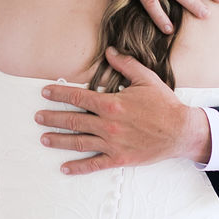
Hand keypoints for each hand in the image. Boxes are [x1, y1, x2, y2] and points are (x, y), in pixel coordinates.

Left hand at [35, 49, 212, 175]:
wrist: (181, 131)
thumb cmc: (164, 105)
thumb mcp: (146, 79)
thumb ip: (125, 65)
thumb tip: (109, 51)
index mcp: (112, 104)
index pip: (78, 97)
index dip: (59, 94)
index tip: (45, 93)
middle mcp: (108, 124)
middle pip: (73, 120)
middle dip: (52, 118)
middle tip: (37, 117)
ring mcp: (112, 144)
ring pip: (78, 142)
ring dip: (58, 140)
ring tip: (43, 138)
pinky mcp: (119, 158)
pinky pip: (93, 164)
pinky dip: (77, 167)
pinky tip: (64, 168)